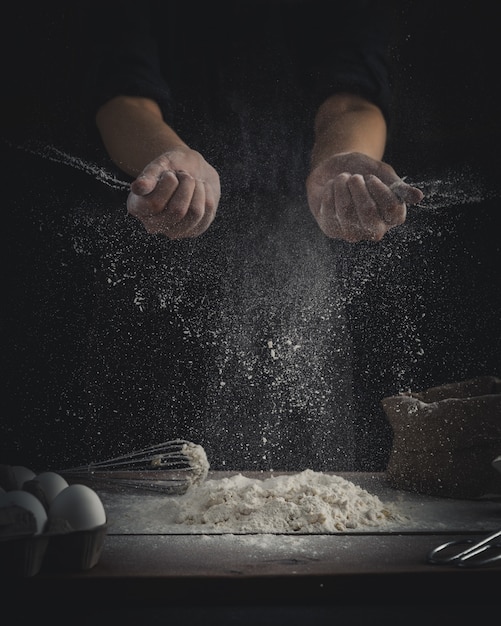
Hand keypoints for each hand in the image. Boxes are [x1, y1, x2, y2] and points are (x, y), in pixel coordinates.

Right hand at [127, 148, 220, 238]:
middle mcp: (152, 225)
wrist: (191, 171)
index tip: (170, 173)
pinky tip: (201, 190)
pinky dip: (207, 195)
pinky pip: (207, 213)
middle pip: (178, 211)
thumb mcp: (160, 165)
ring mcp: (174, 232)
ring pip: (195, 213)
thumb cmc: (172, 167)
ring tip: (193, 181)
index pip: (154, 204)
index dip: (168, 184)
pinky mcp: (193, 231)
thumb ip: (148, 176)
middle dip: (186, 185)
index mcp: (137, 208)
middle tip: (185, 175)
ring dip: (198, 190)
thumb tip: (138, 188)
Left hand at [306, 152, 423, 241]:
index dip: (380, 190)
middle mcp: (374, 229)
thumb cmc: (362, 170)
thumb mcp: (381, 172)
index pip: (393, 209)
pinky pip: (329, 210)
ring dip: (342, 187)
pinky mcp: (332, 230)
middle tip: (355, 177)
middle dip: (359, 189)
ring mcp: (352, 232)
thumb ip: (398, 186)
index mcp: (392, 216)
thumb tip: (418, 197)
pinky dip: (330, 191)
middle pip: (368, 212)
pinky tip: (332, 187)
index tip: (371, 177)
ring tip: (342, 178)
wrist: (333, 168)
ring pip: (346, 210)